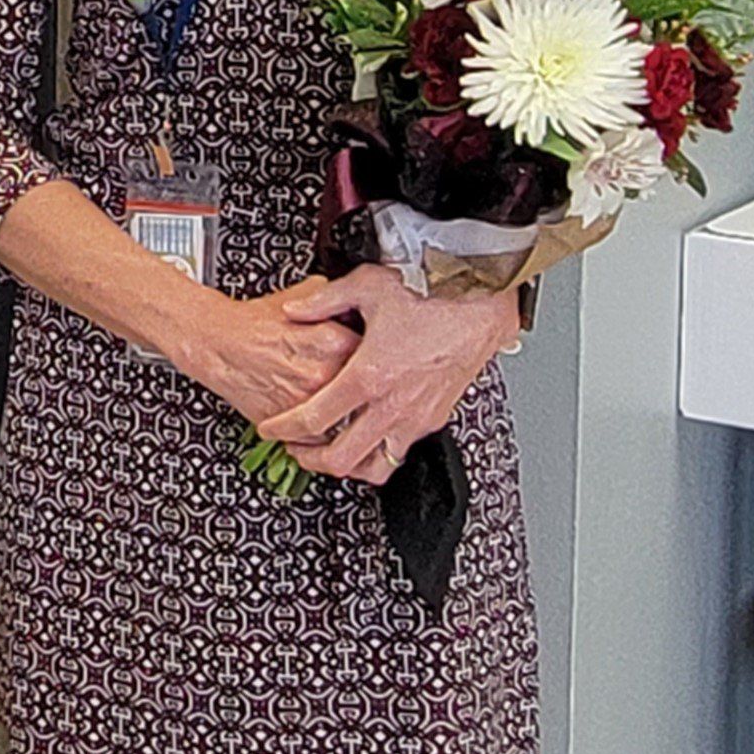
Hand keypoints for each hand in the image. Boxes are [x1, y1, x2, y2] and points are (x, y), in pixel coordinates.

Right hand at [186, 276, 361, 427]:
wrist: (217, 346)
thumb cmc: (253, 323)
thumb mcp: (300, 296)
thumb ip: (334, 299)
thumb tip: (357, 303)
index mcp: (331, 342)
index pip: (375, 353)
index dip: (376, 354)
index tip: (374, 355)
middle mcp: (322, 375)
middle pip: (365, 390)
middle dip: (366, 388)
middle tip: (365, 383)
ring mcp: (306, 403)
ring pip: (347, 419)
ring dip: (351, 415)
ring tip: (350, 405)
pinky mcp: (290, 424)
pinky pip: (321, 438)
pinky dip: (326, 433)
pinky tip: (325, 420)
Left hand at [252, 266, 519, 484]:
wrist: (482, 299)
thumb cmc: (433, 291)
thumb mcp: (367, 286)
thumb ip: (323, 302)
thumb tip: (293, 310)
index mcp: (369, 375)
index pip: (314, 420)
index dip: (284, 430)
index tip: (271, 429)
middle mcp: (393, 405)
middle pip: (341, 459)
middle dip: (309, 460)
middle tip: (294, 449)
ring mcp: (416, 417)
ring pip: (375, 467)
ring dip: (347, 466)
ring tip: (328, 450)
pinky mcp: (435, 418)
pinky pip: (400, 452)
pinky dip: (378, 453)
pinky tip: (366, 435)